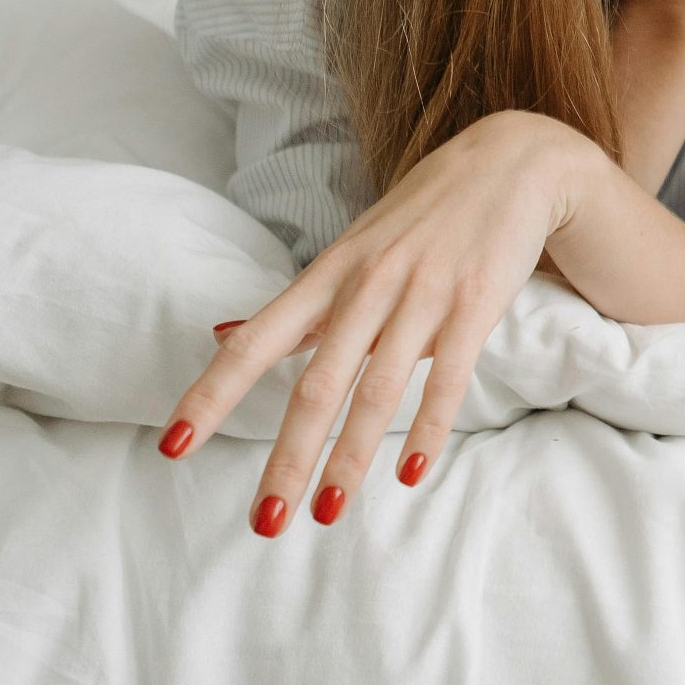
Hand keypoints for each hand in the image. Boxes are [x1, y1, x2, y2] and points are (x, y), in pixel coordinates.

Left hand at [157, 109, 593, 535]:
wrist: (511, 161)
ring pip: (378, 388)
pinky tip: (410, 474)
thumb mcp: (351, 250)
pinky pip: (449, 375)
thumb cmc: (421, 216)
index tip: (173, 446)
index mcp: (329, 275)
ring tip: (327, 511)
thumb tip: (219, 334)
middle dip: (288, 456)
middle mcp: (368, 285)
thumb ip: (297, 306)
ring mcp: (423, 293)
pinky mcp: (475, 303)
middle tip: (264, 523)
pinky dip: (429, 427)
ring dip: (351, 456)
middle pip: (317, 384)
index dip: (211, 394)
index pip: (256, 342)